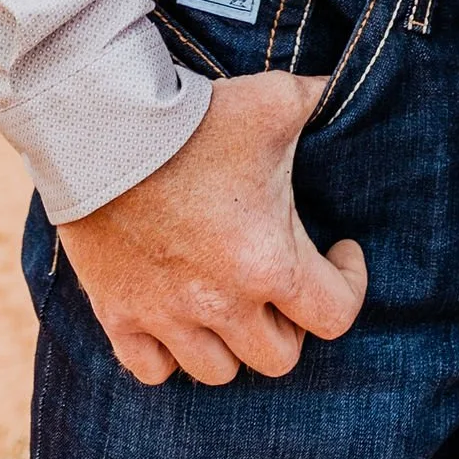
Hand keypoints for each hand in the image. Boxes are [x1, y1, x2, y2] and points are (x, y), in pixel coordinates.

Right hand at [57, 73, 368, 385]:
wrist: (107, 128)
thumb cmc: (198, 117)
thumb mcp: (275, 100)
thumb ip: (319, 98)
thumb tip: (343, 86)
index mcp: (270, 262)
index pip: (336, 316)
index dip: (350, 284)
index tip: (341, 250)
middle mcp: (222, 304)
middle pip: (279, 358)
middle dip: (291, 323)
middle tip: (284, 280)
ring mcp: (167, 317)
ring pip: (218, 372)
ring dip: (232, 343)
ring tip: (234, 302)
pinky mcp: (119, 316)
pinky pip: (153, 370)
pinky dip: (169, 354)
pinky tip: (179, 317)